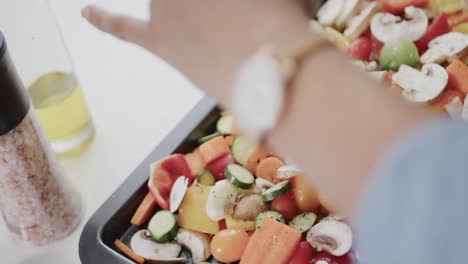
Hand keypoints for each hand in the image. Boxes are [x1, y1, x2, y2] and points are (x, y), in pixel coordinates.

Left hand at [82, 1, 310, 103]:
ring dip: (201, 15)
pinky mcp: (161, 40)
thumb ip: (255, 0)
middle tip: (235, 21)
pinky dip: (104, 18)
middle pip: (189, 0)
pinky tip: (85, 11)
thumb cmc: (284, 16)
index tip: (228, 12)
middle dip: (214, 9)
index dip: (218, 7)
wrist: (273, 68)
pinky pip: (123, 27)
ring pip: (171, 3)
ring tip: (226, 32)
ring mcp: (164, 8)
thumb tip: (231, 8)